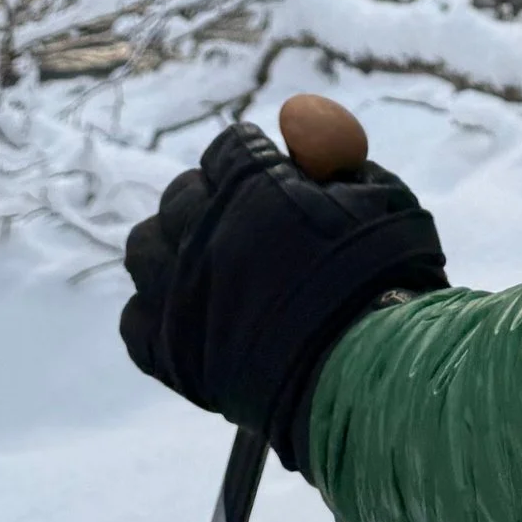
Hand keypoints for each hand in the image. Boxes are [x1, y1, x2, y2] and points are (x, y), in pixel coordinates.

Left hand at [120, 121, 446, 471]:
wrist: (367, 377)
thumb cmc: (385, 282)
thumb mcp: (381, 199)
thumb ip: (340, 163)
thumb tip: (310, 144)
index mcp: (251, 185)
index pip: (227, 148)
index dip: (251, 160)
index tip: (268, 176)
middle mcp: (204, 230)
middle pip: (180, 195)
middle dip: (209, 200)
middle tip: (239, 223)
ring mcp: (179, 291)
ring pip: (145, 248)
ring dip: (171, 248)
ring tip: (204, 268)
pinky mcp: (169, 350)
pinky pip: (136, 318)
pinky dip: (157, 313)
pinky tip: (191, 317)